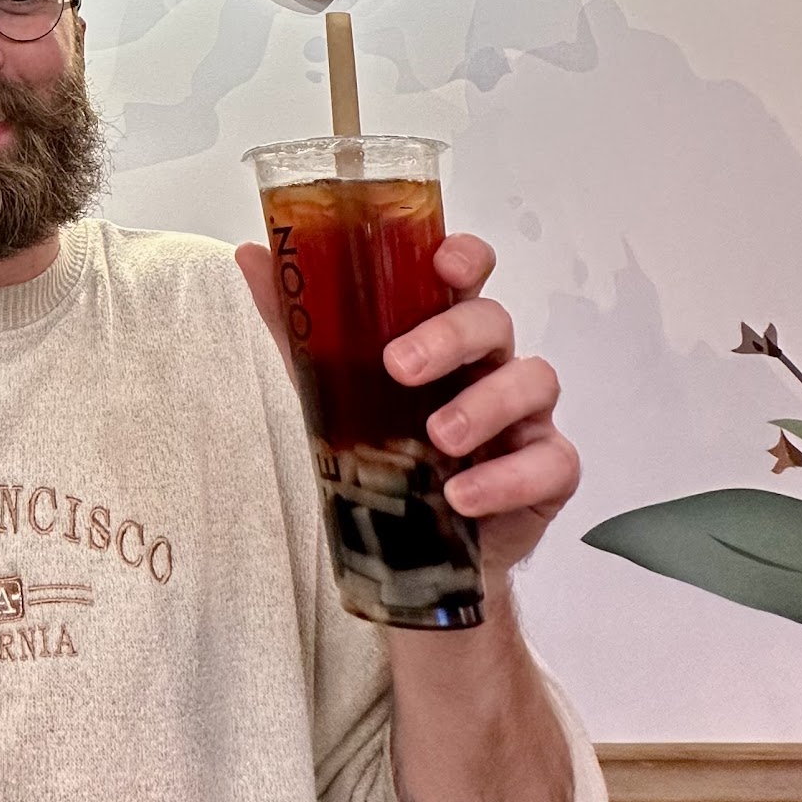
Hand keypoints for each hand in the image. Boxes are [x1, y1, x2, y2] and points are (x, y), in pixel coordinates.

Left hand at [234, 233, 579, 577]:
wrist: (411, 548)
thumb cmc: (385, 450)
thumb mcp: (331, 384)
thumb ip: (297, 322)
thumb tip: (251, 253)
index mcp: (445, 332)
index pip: (468, 275)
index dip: (465, 258)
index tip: (442, 265)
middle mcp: (492, 363)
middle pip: (493, 322)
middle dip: (449, 337)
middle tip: (398, 368)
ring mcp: (526, 414)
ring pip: (533, 381)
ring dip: (482, 406)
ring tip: (436, 439)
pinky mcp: (548, 469)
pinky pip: (551, 461)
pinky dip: (506, 478)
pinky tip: (460, 495)